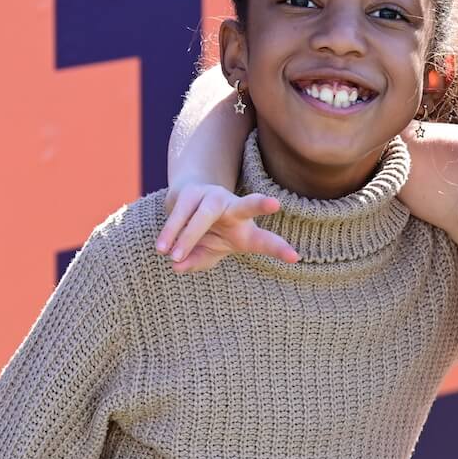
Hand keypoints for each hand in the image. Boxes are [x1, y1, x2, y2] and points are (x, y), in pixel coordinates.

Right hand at [155, 182, 298, 272]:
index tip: (295, 257)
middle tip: (274, 203)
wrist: (186, 200)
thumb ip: (196, 262)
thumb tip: (177, 266)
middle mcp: (233, 209)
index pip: (264, 241)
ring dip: (187, 237)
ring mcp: (212, 197)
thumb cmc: (206, 233)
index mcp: (245, 229)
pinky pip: (180, 213)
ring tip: (172, 256)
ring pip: (202, 216)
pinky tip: (161, 247)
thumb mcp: (206, 254)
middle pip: (246, 206)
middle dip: (258, 205)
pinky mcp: (190, 192)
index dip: (278, 250)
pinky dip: (171, 231)